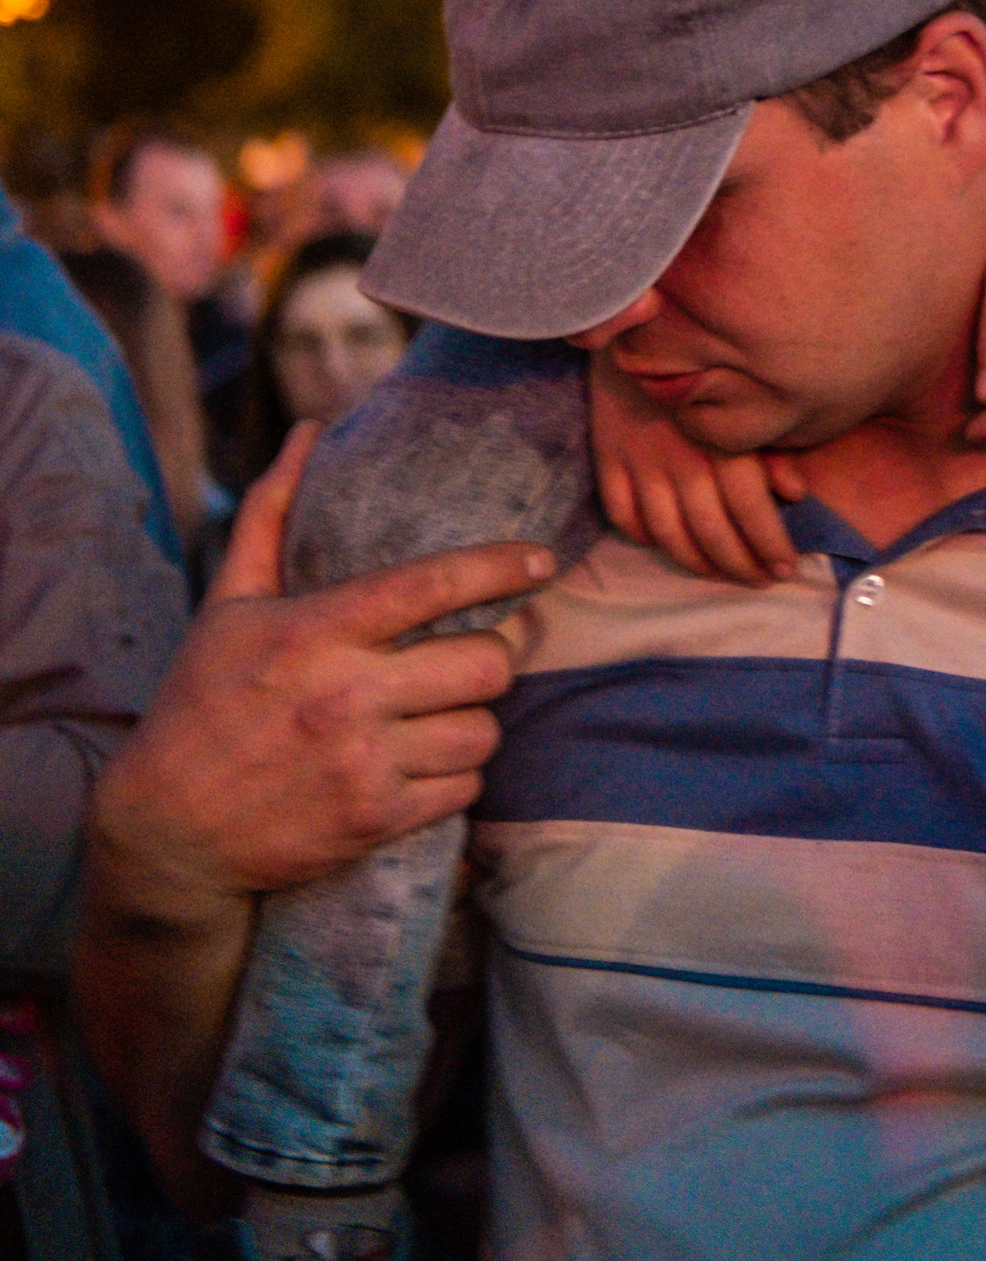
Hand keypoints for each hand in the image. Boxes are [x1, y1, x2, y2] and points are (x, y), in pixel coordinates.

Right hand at [86, 426, 547, 920]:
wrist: (167, 831)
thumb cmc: (202, 702)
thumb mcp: (228, 604)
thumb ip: (271, 512)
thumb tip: (308, 430)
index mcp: (315, 633)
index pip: (433, 584)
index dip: (501, 565)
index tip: (542, 558)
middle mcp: (345, 696)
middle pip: (485, 663)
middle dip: (494, 655)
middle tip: (479, 651)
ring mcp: (363, 764)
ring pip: (484, 729)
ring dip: (475, 718)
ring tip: (445, 709)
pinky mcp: (375, 821)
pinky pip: (466, 787)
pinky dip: (457, 773)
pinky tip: (426, 759)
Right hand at [589, 355, 804, 585]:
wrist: (635, 325)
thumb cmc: (705, 360)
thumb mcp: (748, 396)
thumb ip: (771, 448)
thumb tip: (796, 493)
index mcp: (721, 442)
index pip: (750, 510)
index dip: (769, 545)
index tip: (786, 568)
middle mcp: (681, 460)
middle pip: (711, 532)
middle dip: (739, 565)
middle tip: (760, 581)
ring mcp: (640, 463)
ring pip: (668, 535)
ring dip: (697, 563)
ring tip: (721, 574)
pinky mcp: (608, 460)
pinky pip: (623, 515)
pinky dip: (643, 537)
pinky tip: (664, 544)